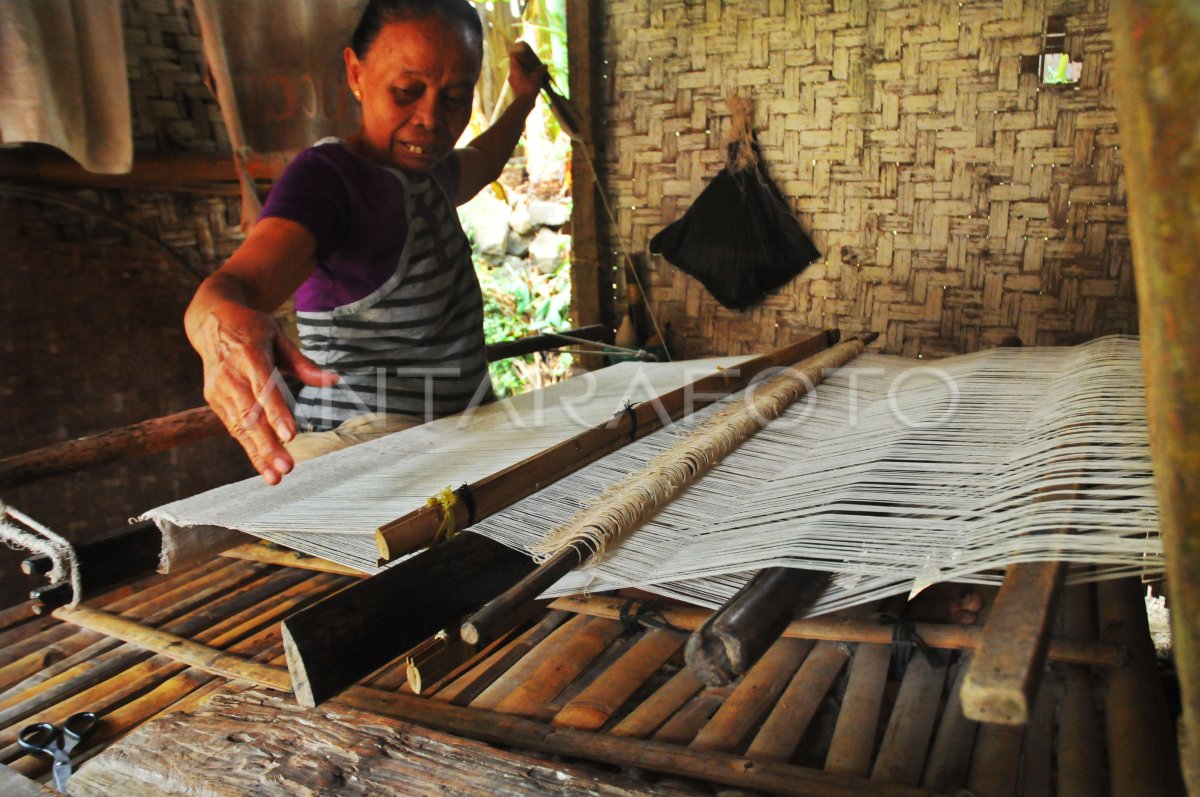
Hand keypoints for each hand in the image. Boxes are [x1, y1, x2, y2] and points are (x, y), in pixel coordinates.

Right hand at [196, 305, 337, 484]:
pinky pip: (234, 428)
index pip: (263, 388)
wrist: (211, 321)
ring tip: (275, 477)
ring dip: (257, 453)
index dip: (276, 413)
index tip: (290, 435)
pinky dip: (249, 448)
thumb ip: (303, 363)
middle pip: (249, 415)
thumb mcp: (279, 335)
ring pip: (239, 427)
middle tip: (286, 468)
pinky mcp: (215, 400)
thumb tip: (334, 380)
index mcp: (249, 355)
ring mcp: (219, 390)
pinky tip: (264, 466)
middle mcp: (230, 376)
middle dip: (267, 445)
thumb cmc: (252, 329)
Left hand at [508, 41, 547, 106]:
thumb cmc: (529, 87)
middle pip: (515, 64)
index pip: (512, 56)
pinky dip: (523, 78)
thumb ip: (541, 70)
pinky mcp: (515, 87)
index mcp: (515, 68)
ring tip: (531, 71)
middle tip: (529, 61)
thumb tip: (545, 65)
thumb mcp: (537, 77)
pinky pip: (518, 79)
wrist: (524, 102)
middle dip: (522, 62)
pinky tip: (530, 80)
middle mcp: (511, 73)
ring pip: (517, 72)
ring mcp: (512, 81)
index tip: (523, 52)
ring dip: (523, 70)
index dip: (517, 52)